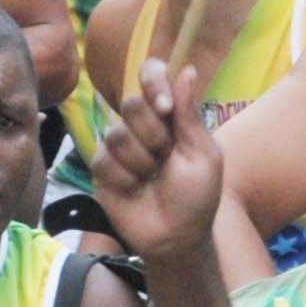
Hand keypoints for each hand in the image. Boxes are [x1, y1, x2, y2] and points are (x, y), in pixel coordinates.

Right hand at [93, 47, 234, 267]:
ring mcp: (119, 145)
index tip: (165, 107)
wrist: (176, 236)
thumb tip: (187, 70)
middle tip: (166, 157)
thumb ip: (189, 114)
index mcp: (170, 115)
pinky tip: (135, 189)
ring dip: (141, 160)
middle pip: (131, 103)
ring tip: (153, 177)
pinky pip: (104, 159)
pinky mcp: (101, 167)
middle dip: (153, 134)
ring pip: (117, 133)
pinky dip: (126, 177)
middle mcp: (142, 125)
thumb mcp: (203, 154)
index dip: (153, 82)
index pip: (152, 75)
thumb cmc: (197, 196)